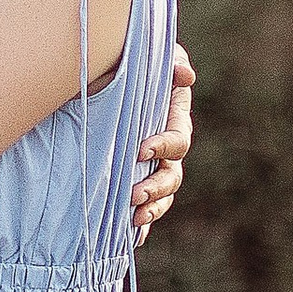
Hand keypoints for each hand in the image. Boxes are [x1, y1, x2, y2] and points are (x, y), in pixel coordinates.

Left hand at [132, 42, 193, 240]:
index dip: (164, 147)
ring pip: (161, 196)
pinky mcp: (133, 177)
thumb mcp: (155, 54)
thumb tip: (185, 76)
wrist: (106, 71)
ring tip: (135, 219)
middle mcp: (166, 149)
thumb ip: (171, 62)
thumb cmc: (135, 57)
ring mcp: (151, 166)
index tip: (141, 149)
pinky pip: (143, 206)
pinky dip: (140, 224)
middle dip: (156, 188)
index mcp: (174, 120)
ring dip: (152, 209)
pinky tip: (133, 237)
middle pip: (172, 176)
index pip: (178, 141)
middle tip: (134, 195)